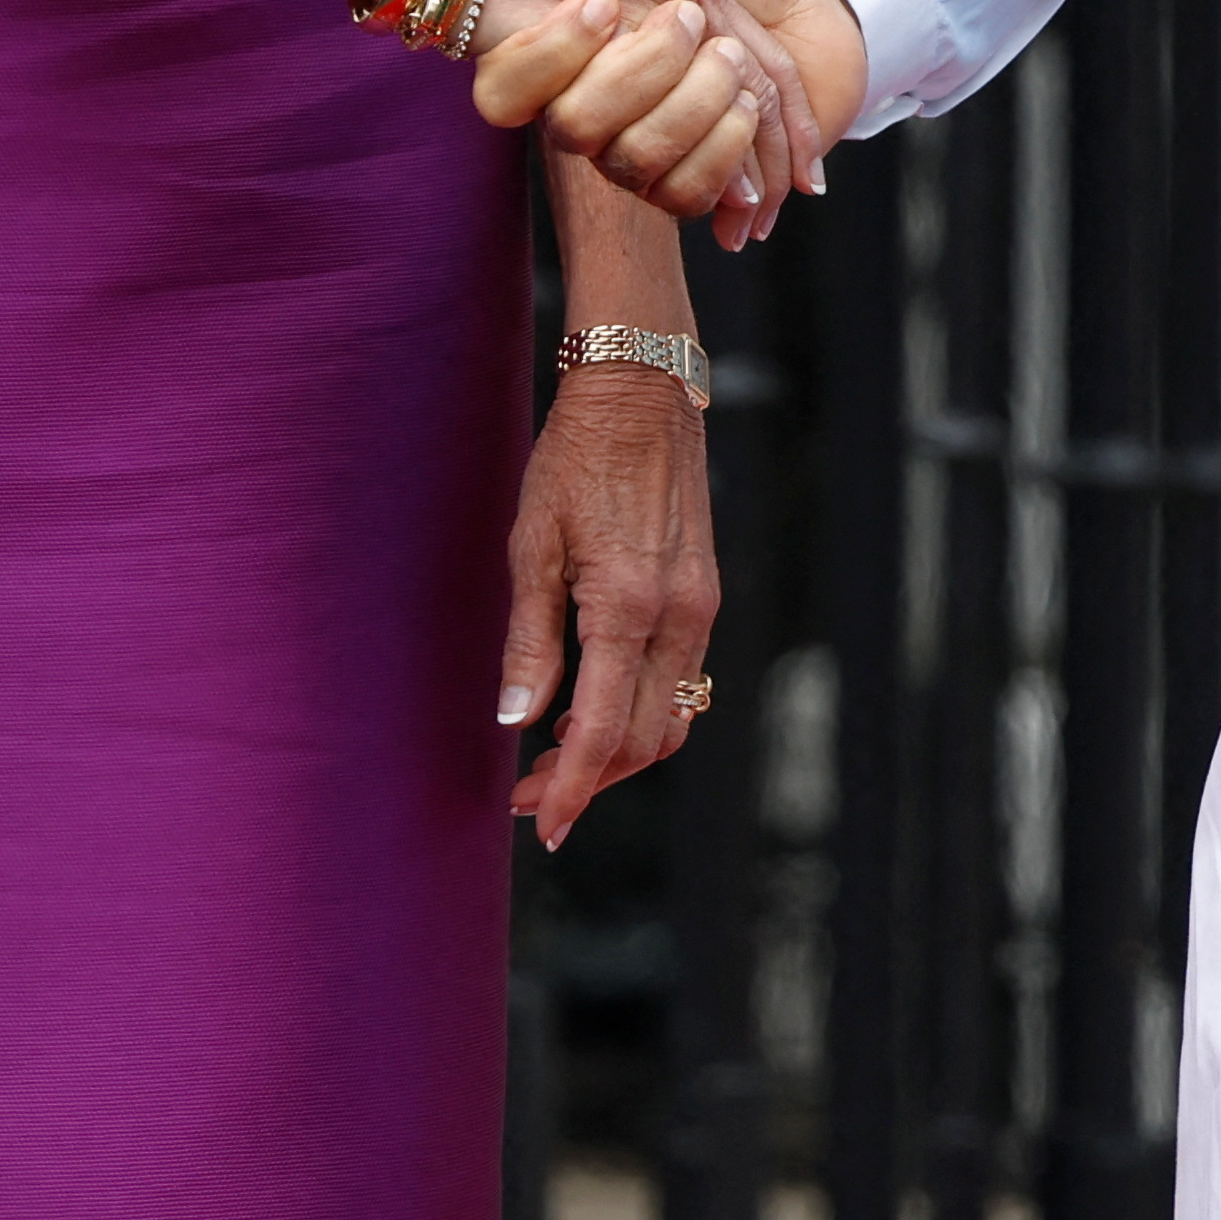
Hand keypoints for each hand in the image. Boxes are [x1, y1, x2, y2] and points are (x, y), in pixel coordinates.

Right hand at [471, 0, 863, 243]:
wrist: (801, 0)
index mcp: (561, 52)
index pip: (503, 91)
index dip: (544, 56)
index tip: (601, 4)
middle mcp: (586, 112)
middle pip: (574, 128)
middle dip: (642, 68)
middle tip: (690, 17)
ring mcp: (633, 153)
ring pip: (633, 164)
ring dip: (692, 105)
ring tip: (731, 56)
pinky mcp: (688, 180)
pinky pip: (686, 197)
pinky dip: (725, 154)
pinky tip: (747, 110)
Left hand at [501, 349, 718, 847]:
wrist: (642, 393)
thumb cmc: (576, 459)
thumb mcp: (533, 546)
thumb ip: (529, 641)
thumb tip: (515, 721)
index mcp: (627, 607)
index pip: (600, 732)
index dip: (570, 790)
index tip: (541, 826)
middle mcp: (678, 616)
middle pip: (642, 741)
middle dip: (587, 781)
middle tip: (527, 795)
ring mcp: (701, 606)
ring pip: (670, 718)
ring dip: (618, 753)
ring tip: (556, 757)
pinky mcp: (705, 593)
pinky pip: (682, 680)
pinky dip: (641, 712)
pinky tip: (594, 705)